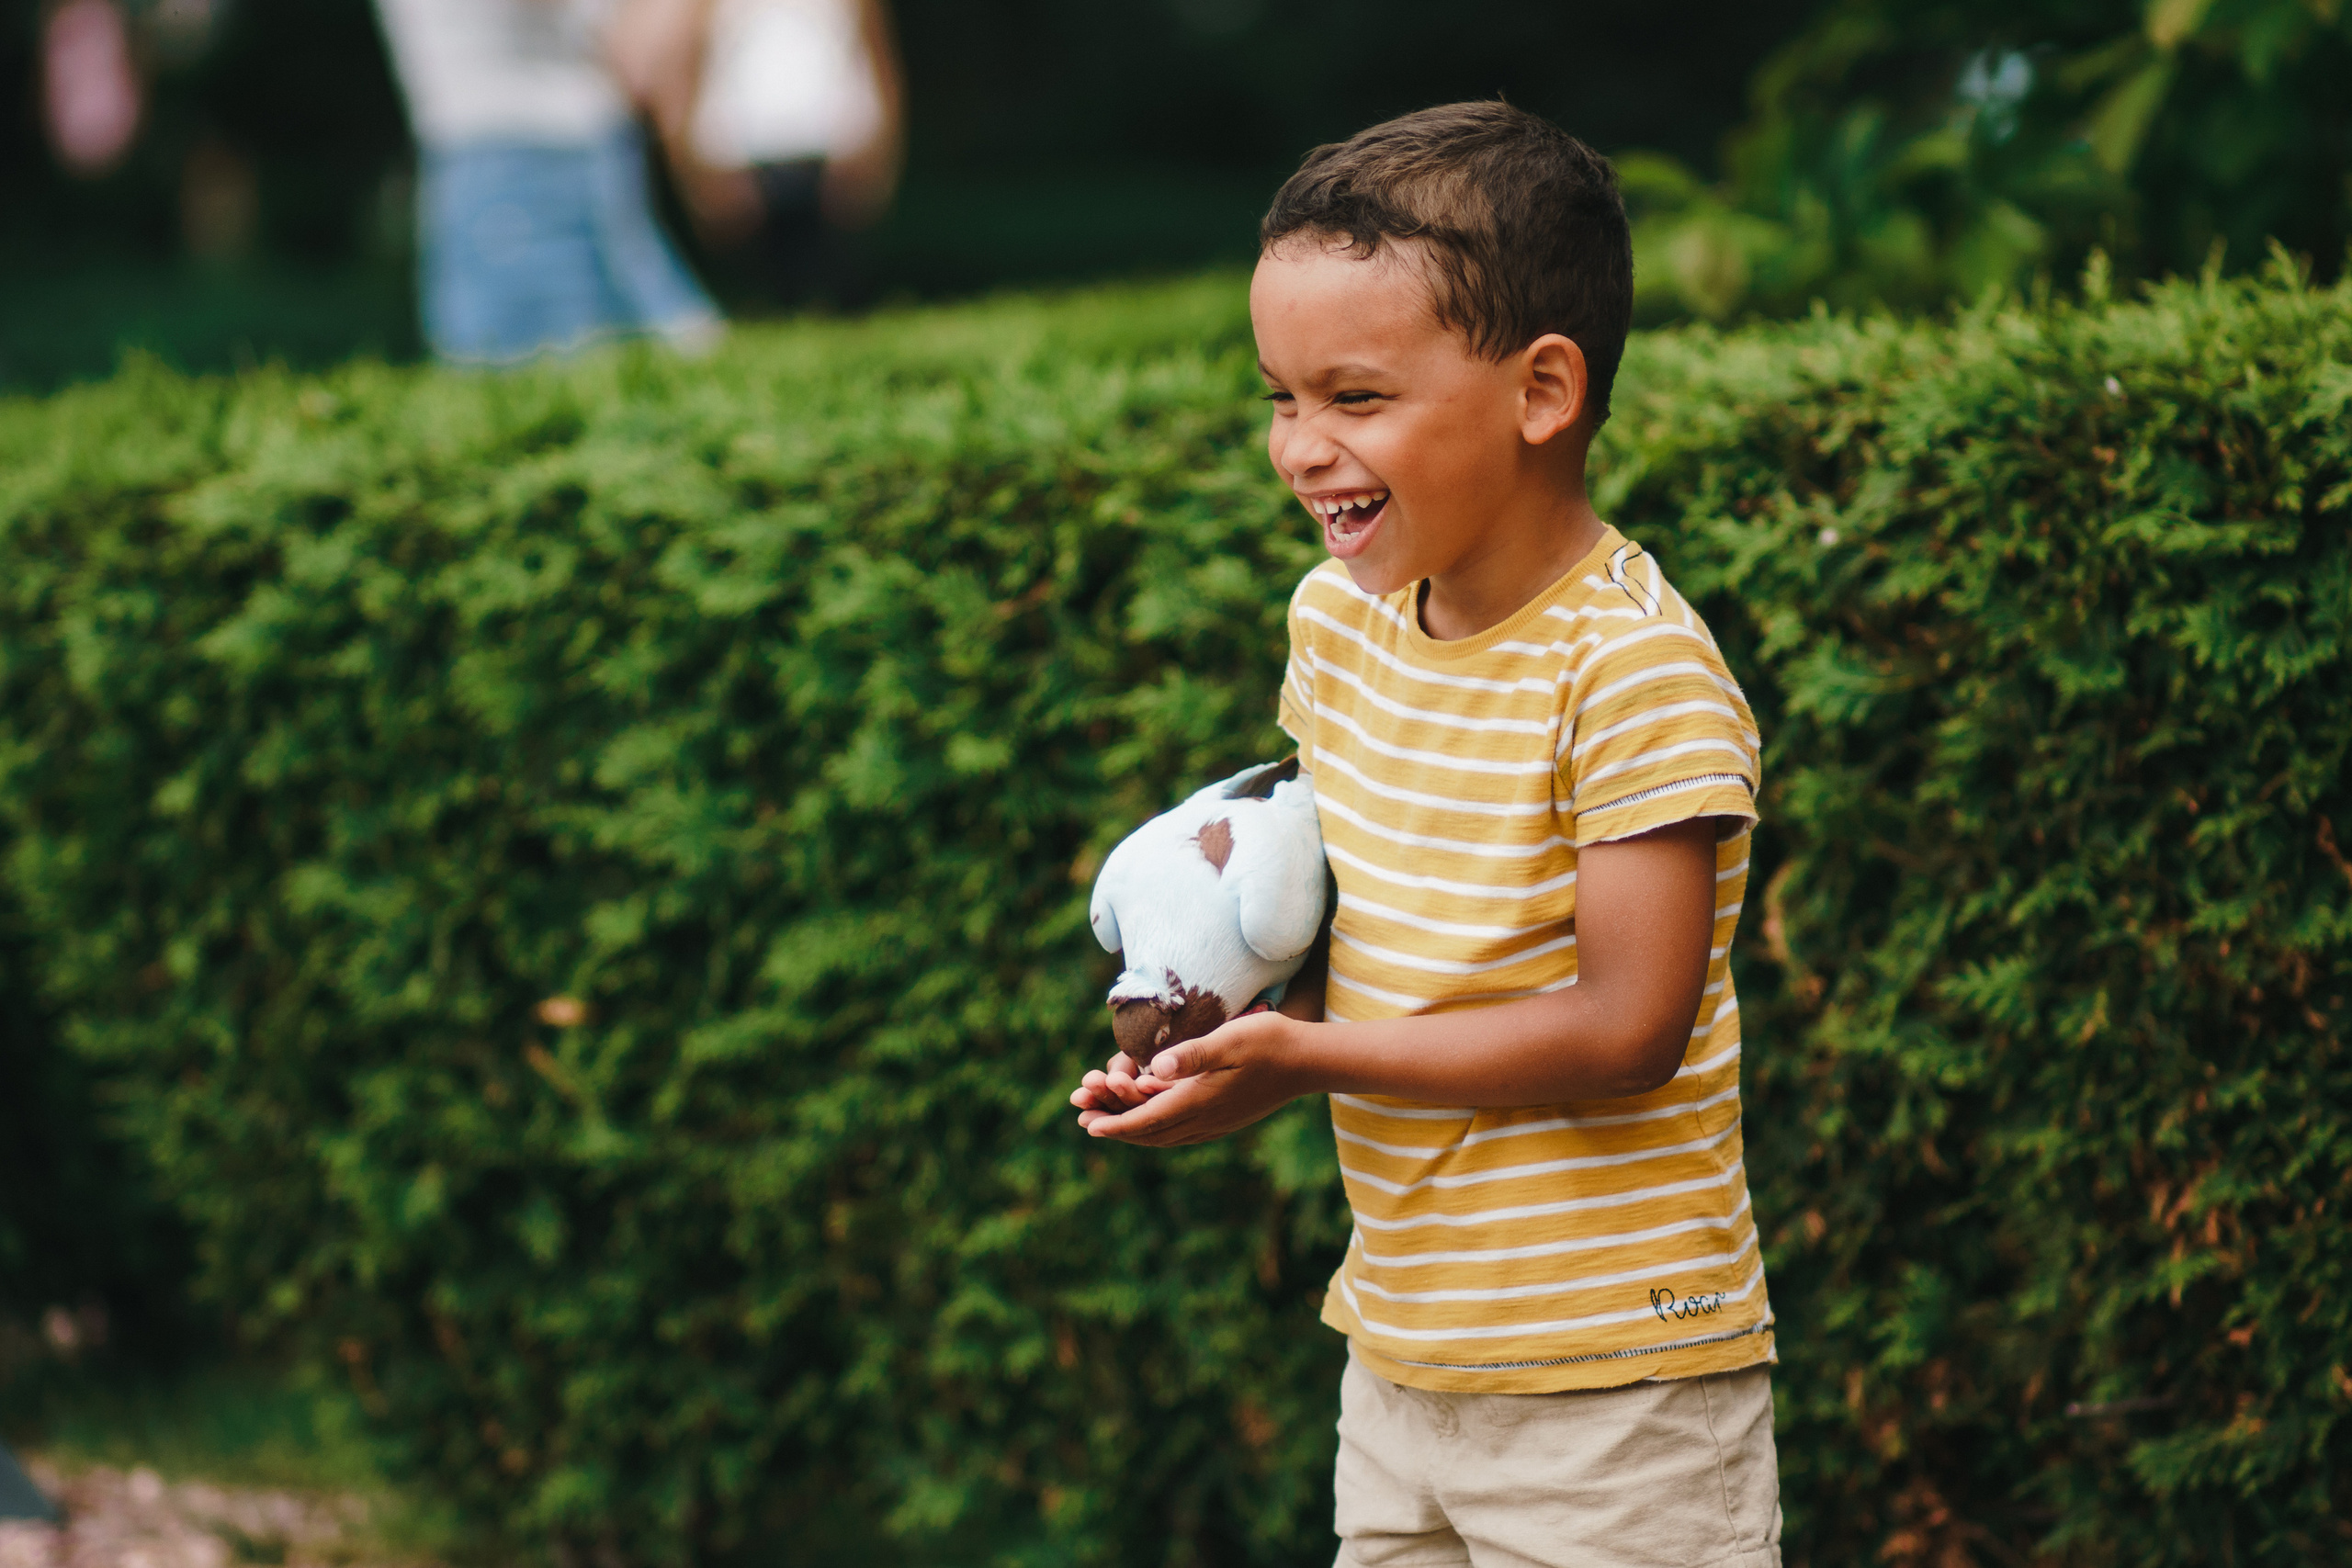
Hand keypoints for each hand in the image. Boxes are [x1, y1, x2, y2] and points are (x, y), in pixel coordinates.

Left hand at [1075, 1010, 1305, 1146]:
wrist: (1308, 1063)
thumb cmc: (1269, 1042)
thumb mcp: (1229, 1039)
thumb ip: (1192, 1054)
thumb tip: (1155, 1067)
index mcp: (1200, 1101)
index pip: (1148, 1120)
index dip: (1115, 1123)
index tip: (1088, 1125)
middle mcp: (1205, 1119)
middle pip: (1150, 1132)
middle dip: (1115, 1126)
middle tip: (1084, 1120)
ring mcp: (1216, 1123)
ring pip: (1164, 1134)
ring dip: (1133, 1129)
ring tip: (1106, 1122)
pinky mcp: (1223, 1119)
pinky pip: (1180, 1131)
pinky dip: (1155, 1127)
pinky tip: (1149, 1120)